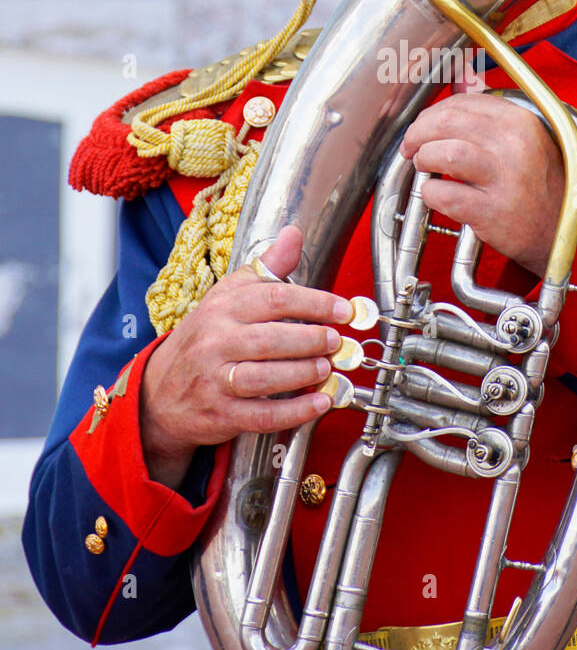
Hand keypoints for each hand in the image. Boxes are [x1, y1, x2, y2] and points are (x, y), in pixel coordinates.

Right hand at [140, 226, 351, 488]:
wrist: (161, 390)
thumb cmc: (206, 336)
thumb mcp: (229, 295)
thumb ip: (266, 268)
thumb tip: (293, 235)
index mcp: (222, 308)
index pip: (273, 299)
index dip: (313, 302)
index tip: (342, 309)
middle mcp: (215, 342)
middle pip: (269, 339)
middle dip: (310, 339)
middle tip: (336, 340)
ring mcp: (216, 381)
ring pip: (264, 378)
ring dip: (302, 374)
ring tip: (327, 367)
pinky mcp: (221, 414)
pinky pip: (261, 415)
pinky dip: (294, 412)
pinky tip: (319, 402)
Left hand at [399, 70, 564, 276]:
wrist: (561, 233)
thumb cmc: (538, 185)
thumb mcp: (523, 139)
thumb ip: (489, 108)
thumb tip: (462, 76)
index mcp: (522, 121)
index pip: (465, 102)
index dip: (435, 112)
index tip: (425, 126)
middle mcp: (516, 145)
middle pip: (449, 122)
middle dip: (419, 132)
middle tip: (412, 146)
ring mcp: (506, 179)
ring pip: (445, 153)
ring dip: (424, 157)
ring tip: (423, 165)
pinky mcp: (493, 211)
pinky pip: (445, 194)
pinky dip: (430, 193)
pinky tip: (434, 194)